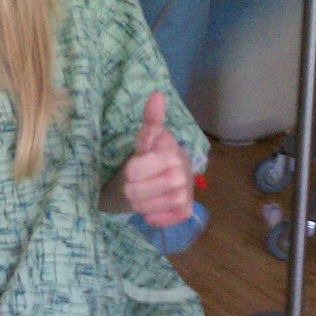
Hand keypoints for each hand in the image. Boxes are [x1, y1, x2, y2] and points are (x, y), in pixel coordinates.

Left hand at [120, 92, 193, 226]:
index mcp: (171, 152)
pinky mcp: (185, 211)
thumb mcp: (147, 139)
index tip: (136, 166)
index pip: (133, 171)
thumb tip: (156, 95)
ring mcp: (185, 193)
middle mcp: (182, 172)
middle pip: (134, 191)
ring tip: (145, 192)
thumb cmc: (153, 156)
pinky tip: (154, 206)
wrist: (168, 177)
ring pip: (143, 207)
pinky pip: (155, 220)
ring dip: (138, 203)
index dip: (130, 170)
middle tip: (138, 182)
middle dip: (130, 188)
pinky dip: (150, 216)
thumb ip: (151, 121)